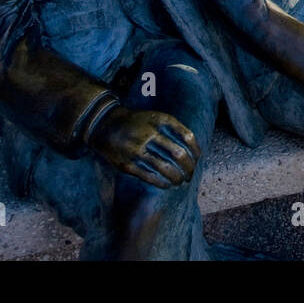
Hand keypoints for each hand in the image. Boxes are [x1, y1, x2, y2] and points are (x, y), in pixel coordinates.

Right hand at [85, 105, 200, 188]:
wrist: (106, 125)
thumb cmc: (138, 124)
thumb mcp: (156, 118)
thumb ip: (174, 130)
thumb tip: (194, 152)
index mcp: (161, 120)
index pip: (188, 137)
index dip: (196, 151)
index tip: (197, 160)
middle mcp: (150, 133)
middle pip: (179, 154)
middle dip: (189, 168)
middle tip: (190, 175)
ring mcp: (137, 149)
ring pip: (166, 168)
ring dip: (177, 178)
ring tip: (180, 181)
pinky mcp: (127, 164)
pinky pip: (150, 177)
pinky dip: (163, 183)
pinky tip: (167, 184)